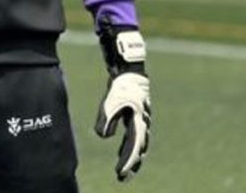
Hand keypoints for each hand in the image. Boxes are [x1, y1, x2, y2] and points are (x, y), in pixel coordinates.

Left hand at [95, 23, 150, 181]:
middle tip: (123, 178)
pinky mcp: (134, 115)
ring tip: (124, 170)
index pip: (133, 147)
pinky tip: (120, 151)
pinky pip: (133, 135)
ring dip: (131, 157)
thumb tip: (103, 137)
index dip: (128, 161)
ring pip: (138, 143)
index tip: (120, 173)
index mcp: (139, 121)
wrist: (130, 69)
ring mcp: (140, 119)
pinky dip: (128, 145)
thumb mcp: (112, 101)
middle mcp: (142, 123)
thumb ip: (107, 118)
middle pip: (139, 149)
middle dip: (132, 164)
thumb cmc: (121, 84)